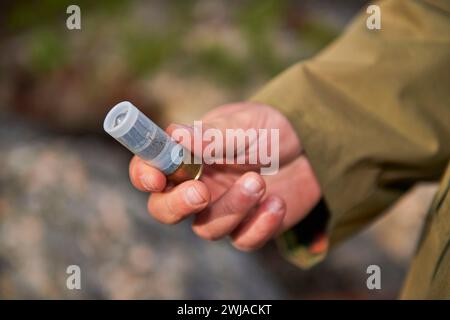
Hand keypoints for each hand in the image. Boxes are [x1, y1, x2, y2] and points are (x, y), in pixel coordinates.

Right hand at [129, 102, 320, 250]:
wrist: (309, 147)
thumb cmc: (268, 129)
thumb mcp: (244, 124)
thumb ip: (212, 136)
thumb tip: (176, 136)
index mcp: (186, 157)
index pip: (149, 169)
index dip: (143, 175)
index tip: (156, 178)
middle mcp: (197, 186)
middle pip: (165, 210)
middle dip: (178, 206)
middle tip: (201, 192)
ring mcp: (221, 210)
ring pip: (207, 229)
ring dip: (232, 208)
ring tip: (258, 181)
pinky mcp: (248, 227)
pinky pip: (243, 240)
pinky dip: (260, 225)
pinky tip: (277, 203)